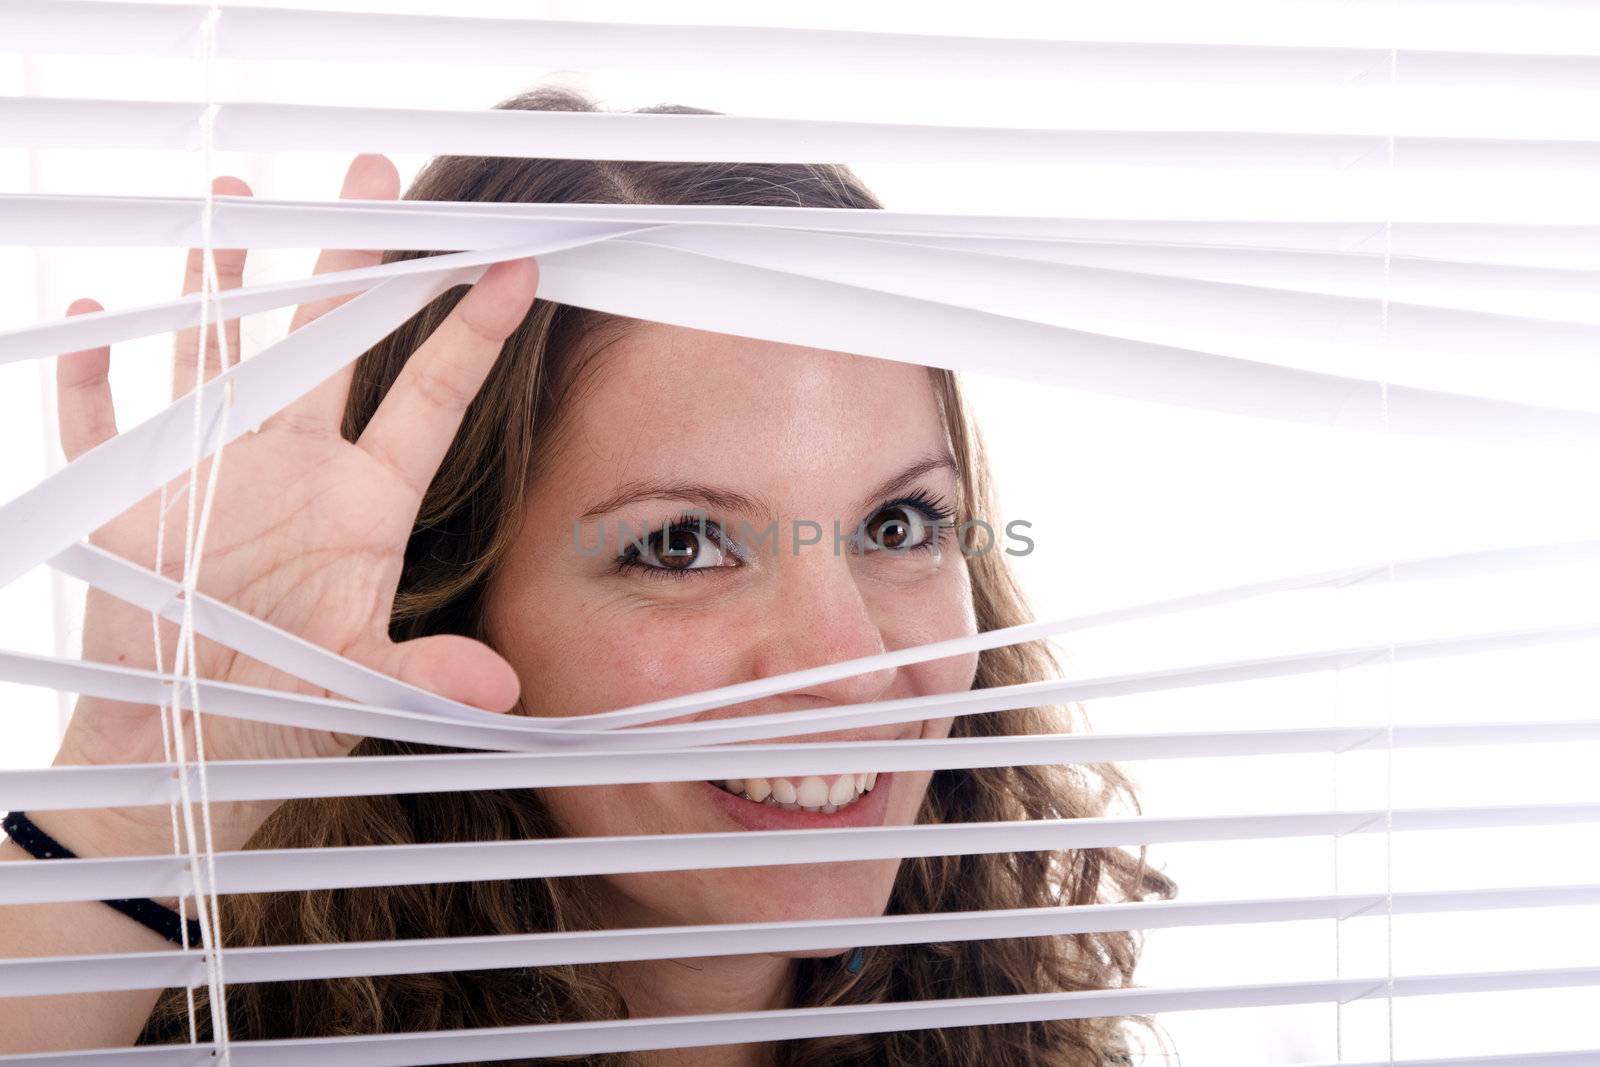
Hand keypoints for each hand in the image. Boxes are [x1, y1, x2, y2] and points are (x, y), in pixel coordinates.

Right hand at [48, 155, 537, 854]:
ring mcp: (210, 469)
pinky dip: (90, 373)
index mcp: (363, 500)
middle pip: (332, 342)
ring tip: (236, 196)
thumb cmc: (280, 713)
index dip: (469, 331)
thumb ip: (426, 676)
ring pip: (219, 352)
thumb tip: (504, 686)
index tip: (515, 264)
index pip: (430, 397)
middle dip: (353, 260)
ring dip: (221, 282)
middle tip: (375, 175)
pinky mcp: (126, 496)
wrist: (179, 745)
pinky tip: (88, 312)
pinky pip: (100, 421)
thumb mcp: (359, 691)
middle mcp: (295, 464)